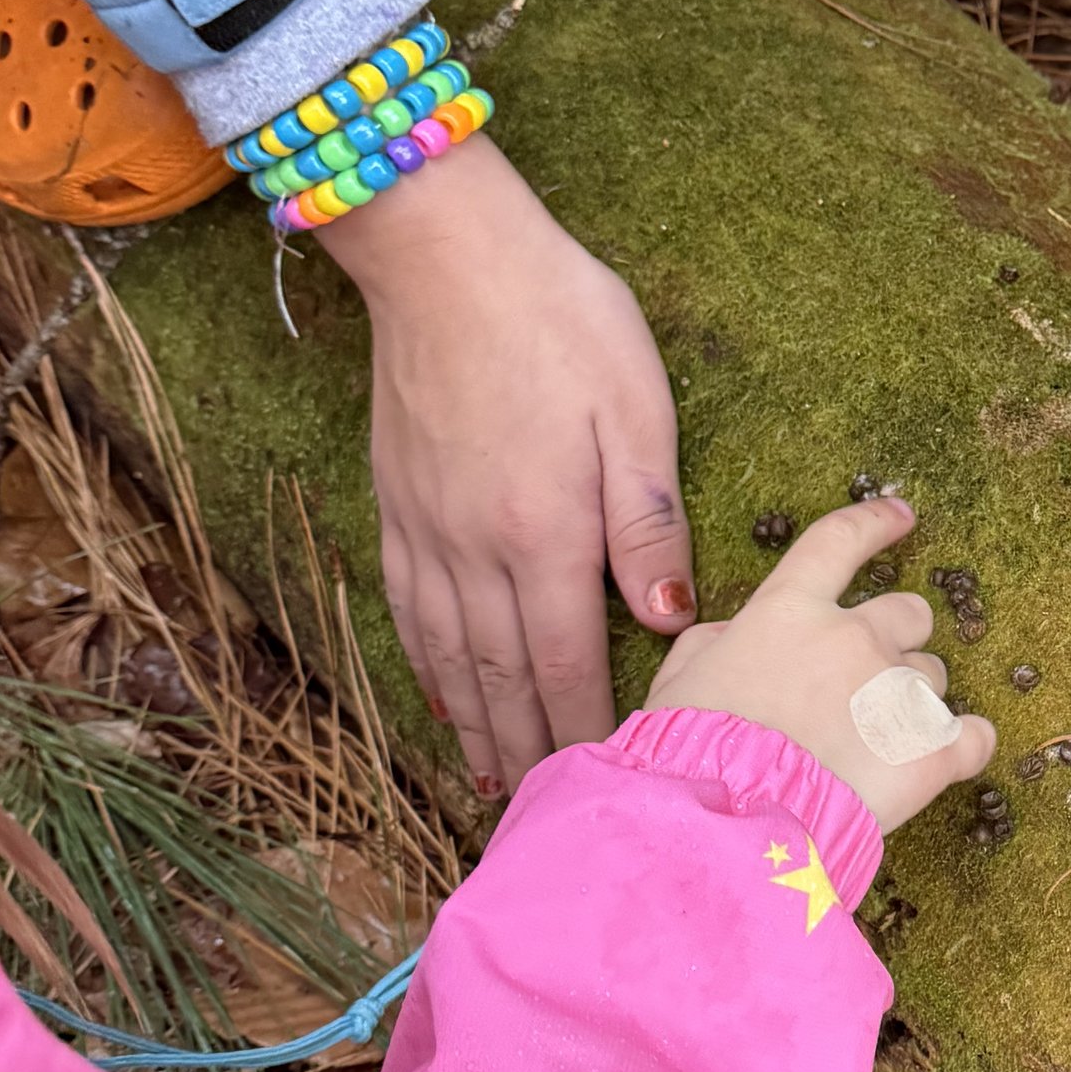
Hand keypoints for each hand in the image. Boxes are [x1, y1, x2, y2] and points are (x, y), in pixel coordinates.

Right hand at [318, 134, 695, 795]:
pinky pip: (410, 607)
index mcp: (543, 533)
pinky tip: (445, 694)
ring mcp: (427, 528)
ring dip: (478, 724)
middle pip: (505, 677)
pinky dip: (428, 665)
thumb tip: (672, 622)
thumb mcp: (636, 413)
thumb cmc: (561, 320)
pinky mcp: (398, 502)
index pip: (569, 662)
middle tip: (550, 816)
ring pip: (451, 654)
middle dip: (531, 751)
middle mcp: (475, 548)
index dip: (588, 731)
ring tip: (496, 781)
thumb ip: (650, 525)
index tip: (609, 783)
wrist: (447, 255)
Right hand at [648, 497, 996, 828]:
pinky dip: (966, 746)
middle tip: (863, 685)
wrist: (728, 825)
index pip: (840, 542)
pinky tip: (945, 763)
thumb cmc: (689, 756)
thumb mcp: (678, 681)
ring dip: (910, 702)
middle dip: (895, 639)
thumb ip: (716, 643)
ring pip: (932, 678)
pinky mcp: (932, 752)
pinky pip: (975, 736)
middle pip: (908, 613)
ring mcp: (898, 692)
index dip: (875, 523)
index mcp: (790, 611)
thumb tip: (735, 639)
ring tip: (869, 750)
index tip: (902, 517)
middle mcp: (854, 637)